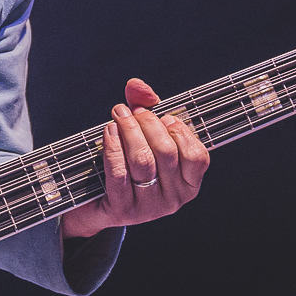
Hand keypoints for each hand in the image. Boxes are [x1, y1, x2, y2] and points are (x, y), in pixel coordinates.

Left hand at [61, 78, 208, 238]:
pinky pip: (119, 173)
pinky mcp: (123, 210)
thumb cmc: (129, 164)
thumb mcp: (144, 137)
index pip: (196, 156)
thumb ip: (146, 107)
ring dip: (129, 130)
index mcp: (189, 184)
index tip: (162, 115)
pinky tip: (109, 131)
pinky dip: (113, 146)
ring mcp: (149, 208)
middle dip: (148, 123)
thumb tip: (137, 85)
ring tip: (119, 115)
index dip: (179, 130)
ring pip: (143, 161)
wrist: (99, 204)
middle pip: (166, 152)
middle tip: (132, 110)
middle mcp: (173, 199)